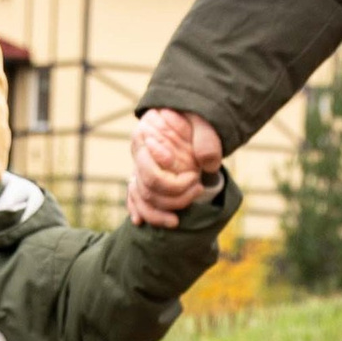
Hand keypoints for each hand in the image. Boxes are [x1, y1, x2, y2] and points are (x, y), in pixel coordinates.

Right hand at [129, 107, 221, 226]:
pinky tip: (139, 222)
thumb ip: (206, 140)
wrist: (190, 118)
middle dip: (172, 194)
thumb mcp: (203, 122)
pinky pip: (134, 197)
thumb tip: (208, 164)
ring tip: (175, 221)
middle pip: (146, 185)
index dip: (170, 178)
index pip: (148, 165)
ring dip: (155, 213)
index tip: (194, 174)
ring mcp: (138, 165)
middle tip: (198, 188)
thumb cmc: (196, 118)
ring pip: (139, 196)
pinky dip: (137, 210)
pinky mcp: (142, 176)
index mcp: (145, 135)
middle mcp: (138, 152)